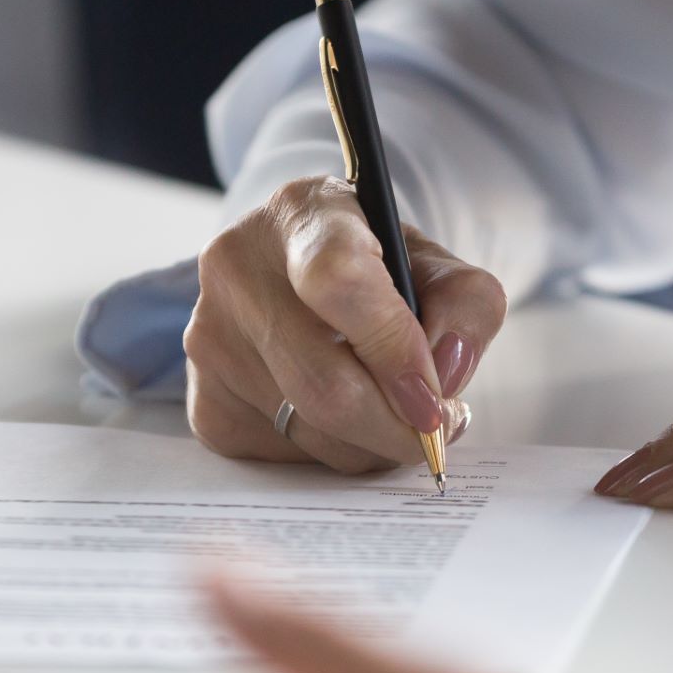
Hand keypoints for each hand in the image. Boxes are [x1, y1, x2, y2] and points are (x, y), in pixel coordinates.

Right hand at [185, 176, 505, 472]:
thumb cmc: (374, 270)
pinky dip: (335, 453)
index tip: (434, 401)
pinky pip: (288, 460)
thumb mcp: (434, 264)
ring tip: (391, 411)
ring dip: (372, 444)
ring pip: (313, 435)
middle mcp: (236, 267)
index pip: (338, 281)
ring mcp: (210, 339)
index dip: (393, 351)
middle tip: (437, 428)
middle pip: (325, 385)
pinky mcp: (204, 403)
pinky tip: (342, 419)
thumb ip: (467, 306)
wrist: (296, 279)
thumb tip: (443, 376)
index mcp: (301, 212)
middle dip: (397, 427)